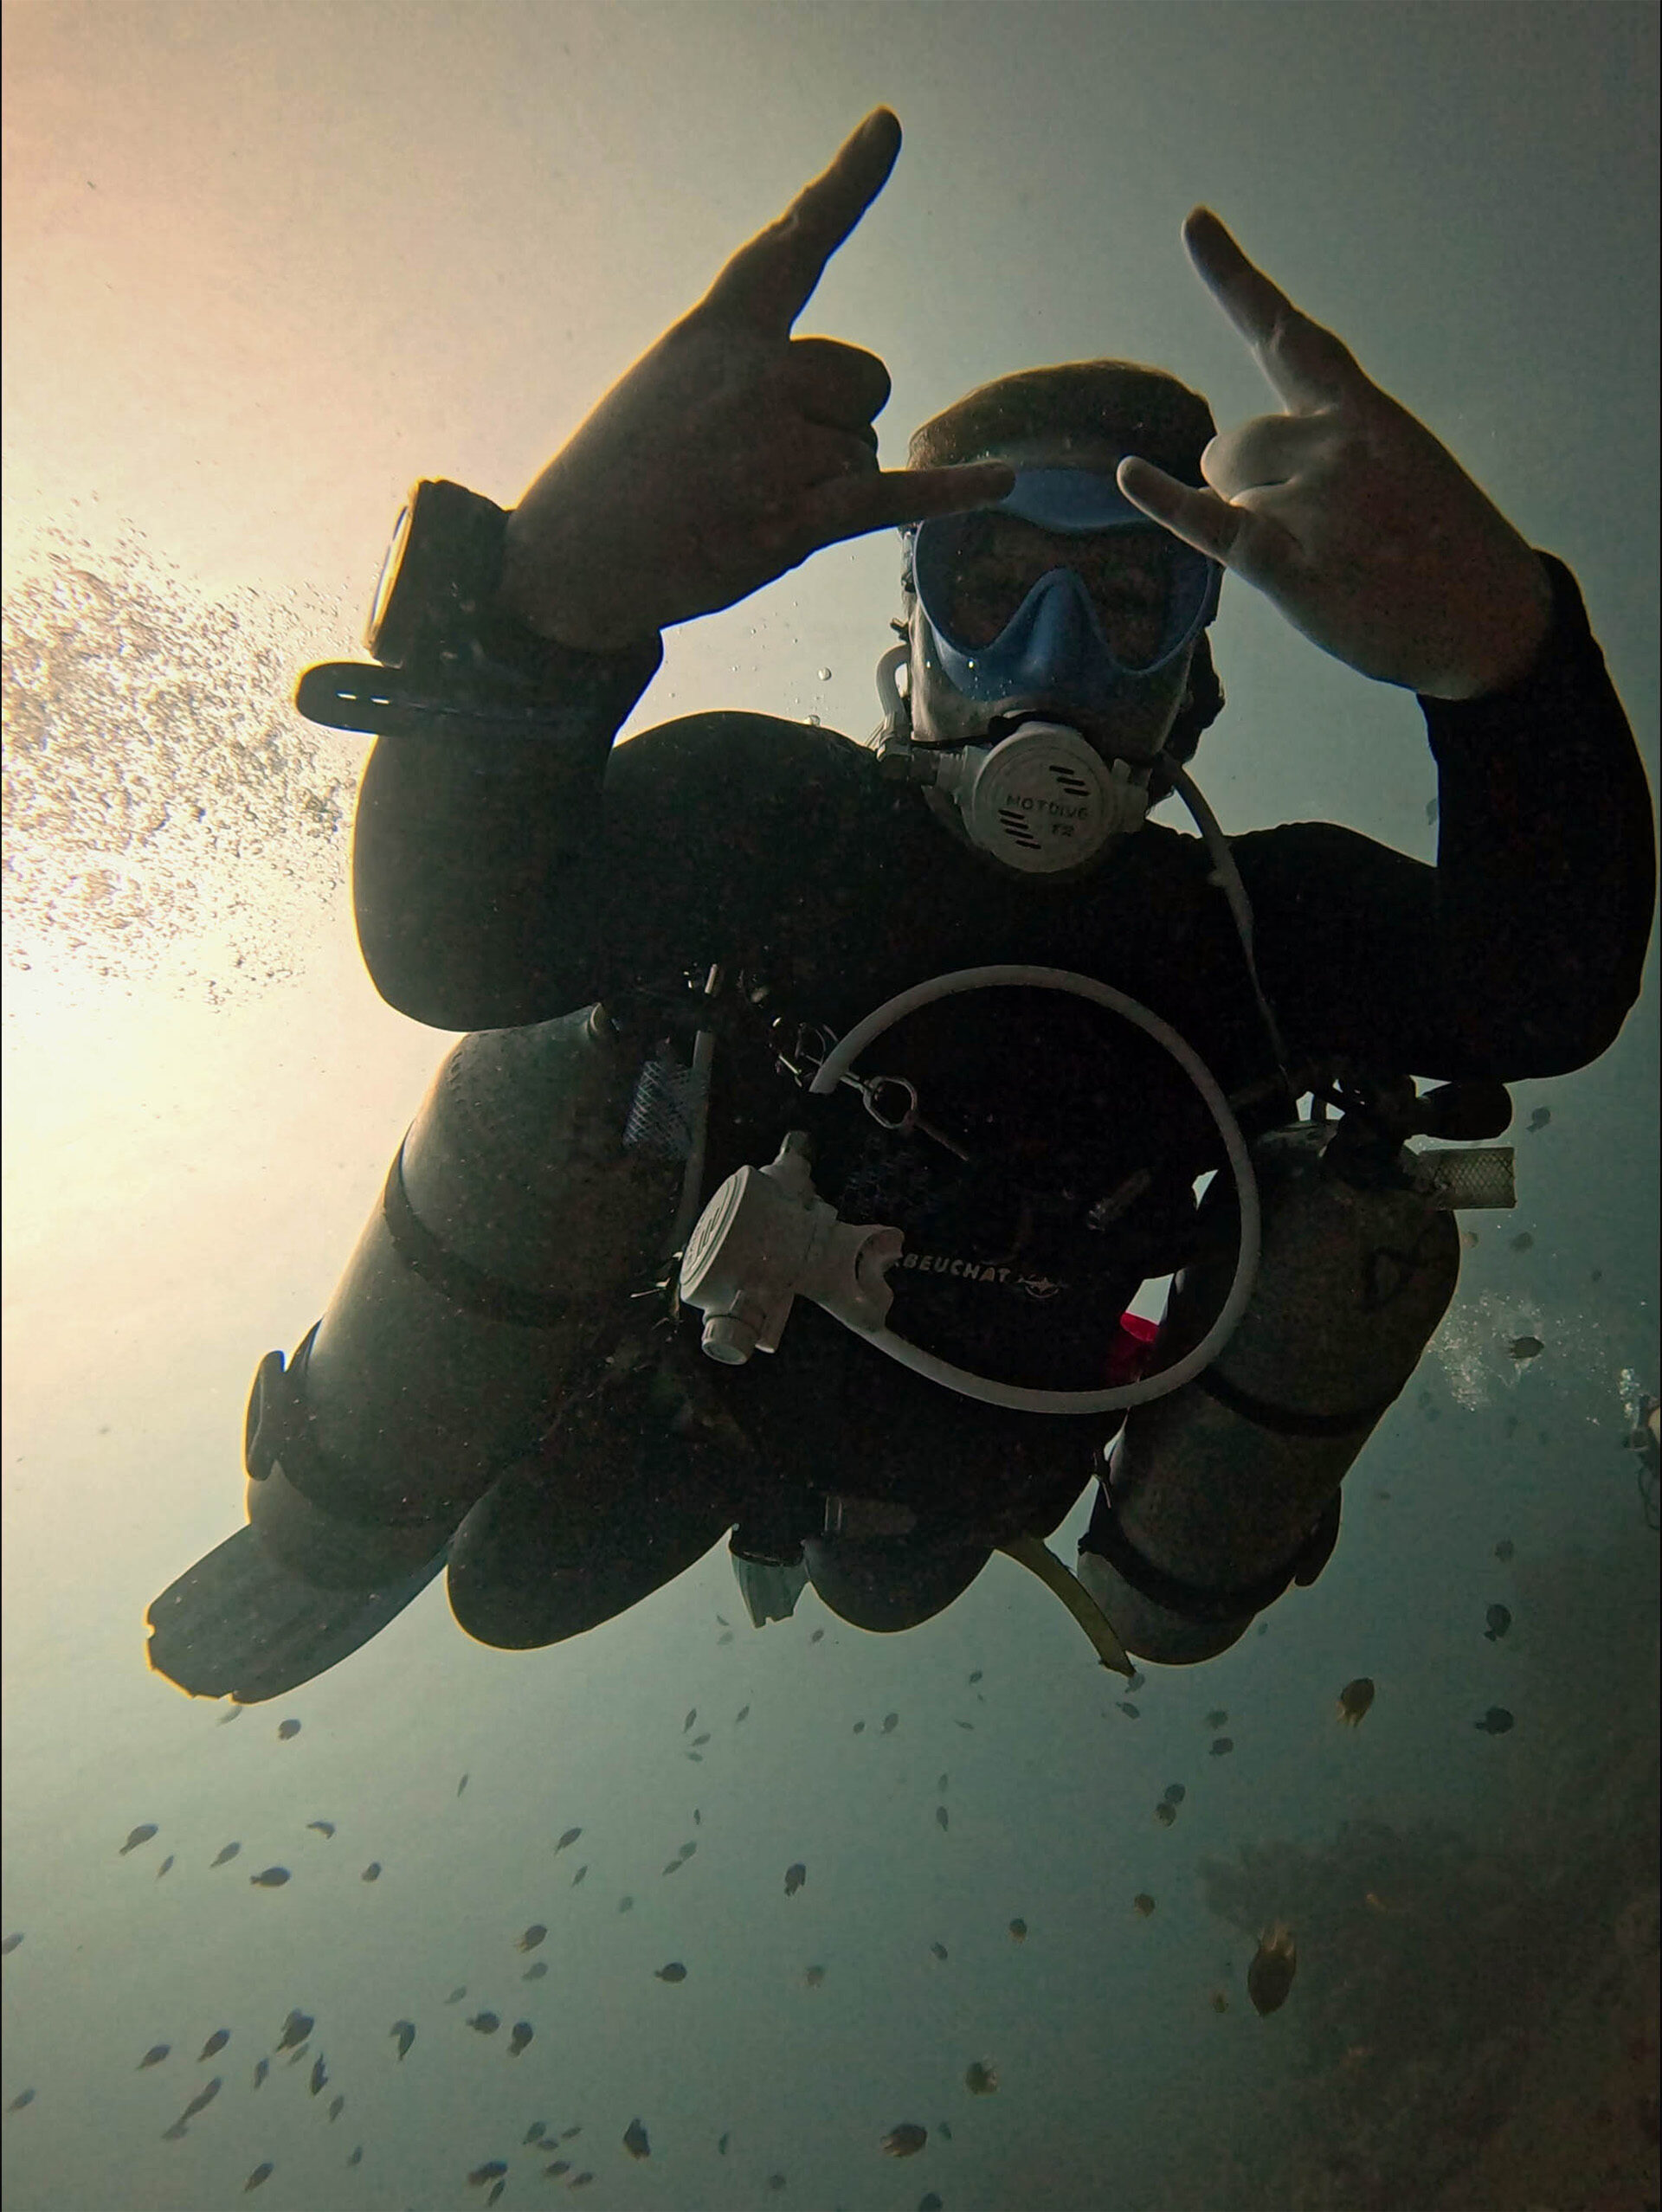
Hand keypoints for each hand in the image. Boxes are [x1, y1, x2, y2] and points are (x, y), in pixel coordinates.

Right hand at [499, 109, 1014, 650]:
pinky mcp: (791, 520)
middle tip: (758, 465)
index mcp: (720, 330)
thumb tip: (850, 404)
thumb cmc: (622, 475)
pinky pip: (888, 496)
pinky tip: (1002, 480)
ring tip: (749, 505)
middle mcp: (754, 376)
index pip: (792, 244)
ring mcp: (774, 447)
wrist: (569, 559)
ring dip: (826, 487)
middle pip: (865, 380)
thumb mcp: (671, 382)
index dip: (844, 183)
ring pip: (864, 450)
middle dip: (837, 423)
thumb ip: (749, 367)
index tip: (887, 126)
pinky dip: (947, 494)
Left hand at [1116, 210, 1553, 700]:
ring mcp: (1316, 502)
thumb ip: (1326, 443)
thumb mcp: (1400, 468)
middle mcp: (1336, 443)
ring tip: (1324, 563)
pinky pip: (1211, 523)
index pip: (1289, 336)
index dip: (1233, 278)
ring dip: (1250, 526)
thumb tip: (1229, 460)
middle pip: (1234, 445)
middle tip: (1314, 536)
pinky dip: (1167, 502)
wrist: (1493, 620)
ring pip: (1227, 491)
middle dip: (1245, 487)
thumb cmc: (1441, 549)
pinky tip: (1130, 475)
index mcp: (1363, 413)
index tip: (1192, 221)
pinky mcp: (1293, 564)